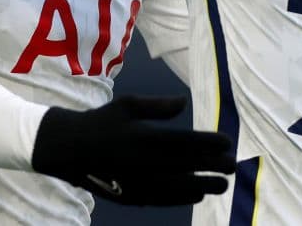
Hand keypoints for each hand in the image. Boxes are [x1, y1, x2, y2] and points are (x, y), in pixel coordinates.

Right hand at [31, 95, 235, 205]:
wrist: (69, 150)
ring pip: (179, 187)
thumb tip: (184, 103)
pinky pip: (164, 199)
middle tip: (232, 166)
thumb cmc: (101, 122)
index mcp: (145, 137)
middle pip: (187, 166)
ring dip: (203, 186)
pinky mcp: (132, 196)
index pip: (186, 141)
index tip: (227, 142)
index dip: (210, 143)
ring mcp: (139, 183)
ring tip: (221, 186)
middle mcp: (145, 162)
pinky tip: (196, 194)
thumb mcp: (127, 105)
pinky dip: (183, 197)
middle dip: (213, 167)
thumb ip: (158, 106)